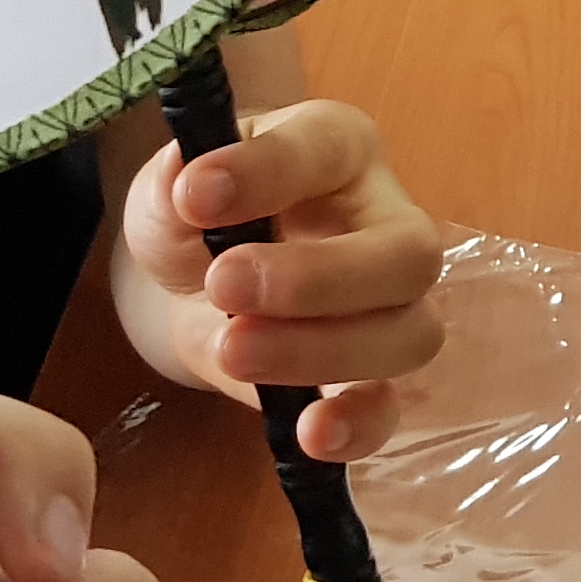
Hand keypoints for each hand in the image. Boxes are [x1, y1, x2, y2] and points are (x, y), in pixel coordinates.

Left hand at [113, 97, 443, 458]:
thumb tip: (185, 182)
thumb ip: (174, 182)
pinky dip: (358, 426)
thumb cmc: (201, 214)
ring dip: (323, 351)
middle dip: (318, 278)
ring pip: (409, 334)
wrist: (195, 282)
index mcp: (340, 148)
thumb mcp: (171, 187)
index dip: (268, 170)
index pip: (327, 148)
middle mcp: (386, 222)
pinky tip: (308, 433)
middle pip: (407, 254)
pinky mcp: (368, 378)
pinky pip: (390, 409)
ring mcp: (389, 306)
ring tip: (233, 350)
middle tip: (224, 284)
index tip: (195, 193)